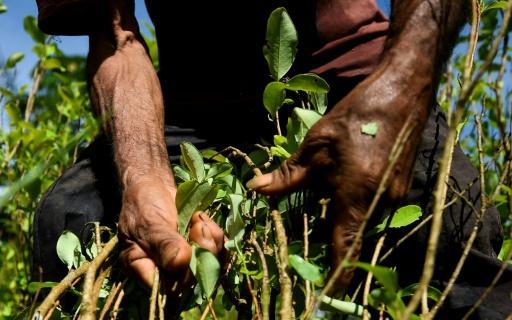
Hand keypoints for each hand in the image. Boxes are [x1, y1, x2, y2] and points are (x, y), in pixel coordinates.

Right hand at [118, 180, 224, 288]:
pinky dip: (215, 234)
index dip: (183, 275)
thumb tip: (180, 263)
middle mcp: (165, 271)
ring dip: (210, 241)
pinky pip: (216, 249)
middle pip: (193, 278)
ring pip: (209, 264)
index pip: (168, 289)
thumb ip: (164, 243)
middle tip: (197, 227)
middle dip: (201, 252)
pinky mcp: (199, 248)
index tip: (186, 249)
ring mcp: (185, 260)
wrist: (153, 186)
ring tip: (198, 220)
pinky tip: (202, 218)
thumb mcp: (150, 223)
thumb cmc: (143, 204)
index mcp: (144, 270)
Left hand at [248, 66, 429, 287]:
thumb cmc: (356, 115)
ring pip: (363, 218)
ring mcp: (395, 195)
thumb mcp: (316, 144)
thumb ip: (289, 175)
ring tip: (325, 200)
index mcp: (357, 195)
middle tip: (310, 236)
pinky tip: (342, 182)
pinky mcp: (400, 185)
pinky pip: (373, 205)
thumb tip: (257, 189)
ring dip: (343, 216)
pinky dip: (356, 203)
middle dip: (332, 239)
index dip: (337, 272)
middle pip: (352, 233)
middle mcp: (381, 202)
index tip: (326, 292)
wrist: (402, 92)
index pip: (346, 245)